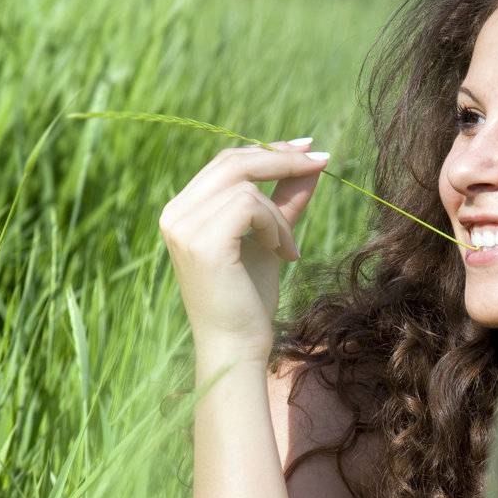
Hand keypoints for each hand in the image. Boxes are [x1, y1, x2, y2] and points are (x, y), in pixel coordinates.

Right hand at [157, 137, 330, 359]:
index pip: (226, 163)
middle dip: (282, 159)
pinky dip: (275, 226)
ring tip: (288, 250)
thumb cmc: (249, 301)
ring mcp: (184, 226)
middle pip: (233, 161)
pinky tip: (283, 254)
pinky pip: (249, 206)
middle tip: (321, 161)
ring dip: (280, 215)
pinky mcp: (202, 241)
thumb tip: (312, 162)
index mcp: (183, 211)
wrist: (237, 348)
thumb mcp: (271, 239)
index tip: (307, 148)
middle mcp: (175, 214)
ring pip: (246, 185)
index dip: (268, 150)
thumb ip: (285, 201)